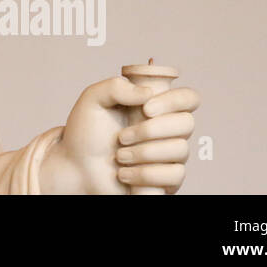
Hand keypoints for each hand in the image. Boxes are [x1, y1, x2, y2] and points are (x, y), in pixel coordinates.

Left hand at [39, 76, 199, 193]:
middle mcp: (168, 130)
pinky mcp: (168, 180)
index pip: (188, 98)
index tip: (146, 109)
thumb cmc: (86, 133)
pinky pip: (175, 175)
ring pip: (181, 150)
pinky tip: (125, 174)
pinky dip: (145, 174)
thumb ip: (116, 86)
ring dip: (144, 153)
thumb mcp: (92, 100)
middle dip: (150, 131)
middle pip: (187, 123)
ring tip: (119, 157)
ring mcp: (170, 156)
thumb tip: (148, 93)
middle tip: (121, 137)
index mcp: (155, 106)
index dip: (174, 101)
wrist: (77, 167)